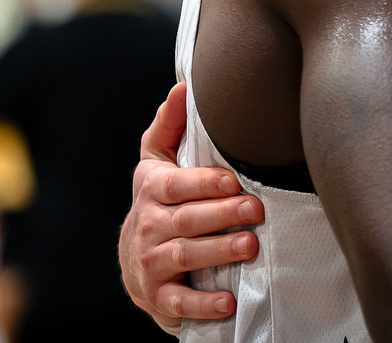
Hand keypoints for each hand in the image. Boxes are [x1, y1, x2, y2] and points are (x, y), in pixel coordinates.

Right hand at [120, 82, 263, 330]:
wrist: (135, 261)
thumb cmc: (158, 201)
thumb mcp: (157, 161)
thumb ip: (169, 125)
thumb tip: (183, 86)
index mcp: (152, 190)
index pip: (177, 185)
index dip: (204, 183)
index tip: (234, 180)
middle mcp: (149, 225)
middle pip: (187, 219)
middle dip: (223, 214)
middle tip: (256, 210)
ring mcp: (151, 263)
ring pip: (185, 256)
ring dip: (218, 252)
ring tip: (249, 245)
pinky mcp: (158, 296)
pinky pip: (180, 302)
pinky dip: (203, 304)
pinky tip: (228, 300)